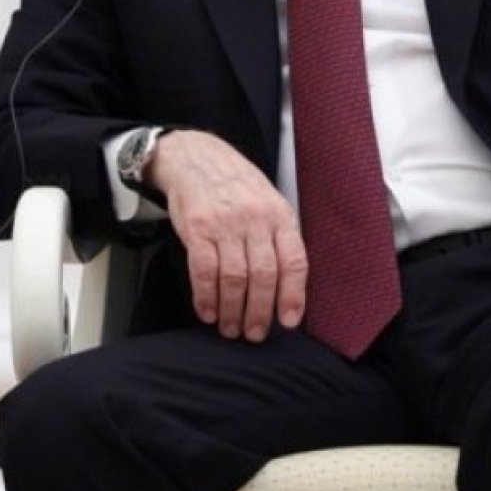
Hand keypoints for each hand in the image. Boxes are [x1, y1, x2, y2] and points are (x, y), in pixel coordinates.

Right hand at [147, 130, 306, 341]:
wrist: (196, 157)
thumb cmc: (236, 186)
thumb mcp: (269, 201)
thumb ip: (278, 237)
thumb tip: (287, 285)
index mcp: (279, 215)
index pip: (294, 261)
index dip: (294, 295)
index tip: (288, 321)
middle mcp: (256, 219)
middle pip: (264, 275)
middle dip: (260, 311)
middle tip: (254, 333)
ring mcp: (226, 223)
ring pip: (234, 278)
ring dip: (232, 310)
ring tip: (230, 328)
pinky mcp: (197, 228)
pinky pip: (204, 270)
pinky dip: (206, 297)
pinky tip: (208, 311)